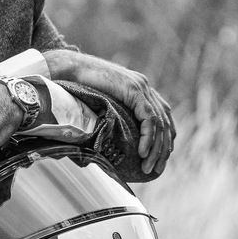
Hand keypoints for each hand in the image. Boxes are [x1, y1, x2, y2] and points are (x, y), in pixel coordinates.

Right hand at [43, 49, 175, 174]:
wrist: (72, 69)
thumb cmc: (81, 86)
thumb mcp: (104, 103)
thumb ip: (115, 114)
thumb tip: (113, 138)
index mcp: (141, 90)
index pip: (164, 117)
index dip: (165, 140)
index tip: (160, 159)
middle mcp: (146, 88)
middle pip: (165, 123)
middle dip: (162, 150)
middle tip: (157, 170)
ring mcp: (142, 87)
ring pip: (159, 124)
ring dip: (156, 149)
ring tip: (149, 167)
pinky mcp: (135, 90)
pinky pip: (149, 118)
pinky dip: (148, 138)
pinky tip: (143, 153)